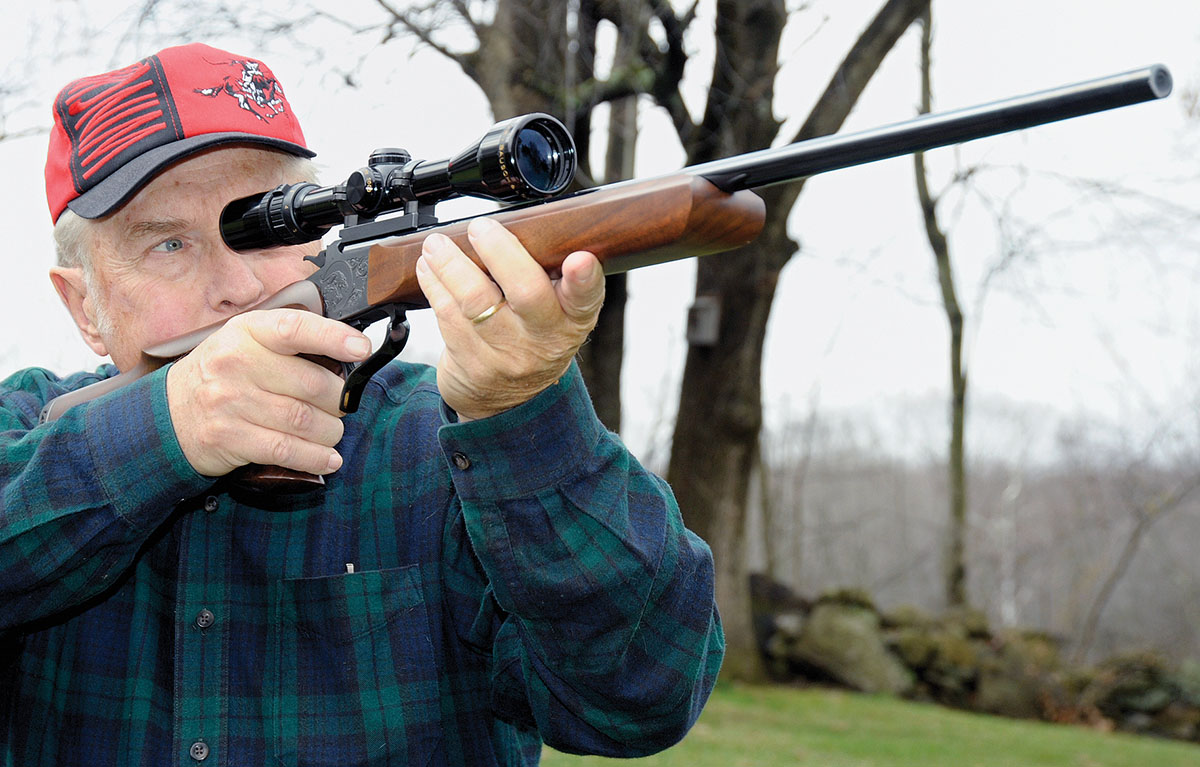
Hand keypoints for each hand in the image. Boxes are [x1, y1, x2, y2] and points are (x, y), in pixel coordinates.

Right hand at [165, 309, 371, 476]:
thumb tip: (348, 350)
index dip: (333, 337)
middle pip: (312, 383)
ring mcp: (230, 402)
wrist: (168, 414)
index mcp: (246, 332)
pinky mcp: (229, 438)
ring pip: (304, 420)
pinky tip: (328, 459)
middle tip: (342, 405)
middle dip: (339, 400)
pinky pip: (286, 450)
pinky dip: (315, 458)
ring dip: (331, 432)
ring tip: (333, 432)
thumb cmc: (223, 374)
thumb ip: (289, 341)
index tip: (362, 348)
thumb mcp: (246, 342)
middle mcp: (236, 363)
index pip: (295, 328)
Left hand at [414, 217, 603, 420]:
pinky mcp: (474, 363)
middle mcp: (546, 338)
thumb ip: (547, 276)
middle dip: (500, 252)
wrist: (505, 402)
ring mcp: (509, 354)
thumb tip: (512, 224)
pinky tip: (428, 268)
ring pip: (475, 300)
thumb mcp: (555, 314)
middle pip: (527, 292)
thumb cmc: (530, 339)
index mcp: (573, 319)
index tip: (579, 259)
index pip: (586, 297)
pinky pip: (448, 315)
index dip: (585, 279)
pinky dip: (434, 284)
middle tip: (480, 228)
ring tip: (437, 244)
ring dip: (450, 264)